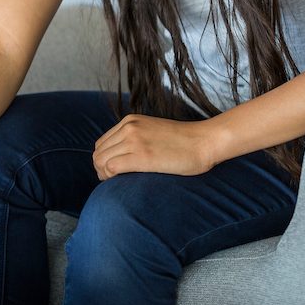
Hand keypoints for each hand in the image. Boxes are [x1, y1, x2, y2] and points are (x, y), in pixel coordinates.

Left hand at [92, 114, 218, 179]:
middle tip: (110, 180)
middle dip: (100, 168)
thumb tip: (122, 157)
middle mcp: (128, 128)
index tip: (110, 172)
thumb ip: (137, 138)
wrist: (205, 141)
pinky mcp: (141, 156)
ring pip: (101, 160)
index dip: (102, 159)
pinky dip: (110, 177)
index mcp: (130, 121)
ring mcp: (134, 140)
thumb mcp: (154, 131)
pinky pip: (111, 167)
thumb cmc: (184, 142)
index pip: (102, 142)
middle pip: (99, 152)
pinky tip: (120, 182)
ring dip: (104, 174)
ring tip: (115, 182)